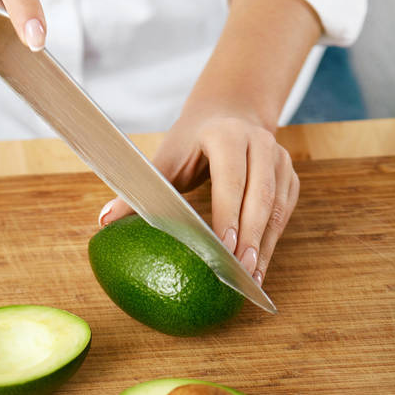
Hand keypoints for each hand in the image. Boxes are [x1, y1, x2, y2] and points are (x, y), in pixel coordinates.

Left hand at [99, 111, 298, 285]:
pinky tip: (257, 269)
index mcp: (227, 136)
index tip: (224, 245)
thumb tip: (105, 221)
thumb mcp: (166, 159)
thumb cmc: (192, 142)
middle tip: (239, 271)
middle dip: (250, 236)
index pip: (231, 176)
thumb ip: (140, 190)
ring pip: (276, 208)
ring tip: (250, 280)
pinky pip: (283, 214)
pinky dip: (270, 243)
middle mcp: (260, 144)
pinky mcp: (289, 178)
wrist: (230, 114)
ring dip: (263, 246)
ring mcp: (280, 160)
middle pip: (260, 195)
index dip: (229, 211)